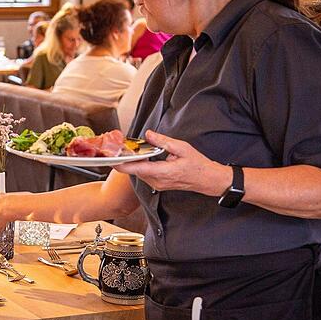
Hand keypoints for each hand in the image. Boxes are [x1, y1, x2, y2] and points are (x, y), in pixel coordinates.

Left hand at [113, 130, 229, 195]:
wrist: (208, 180)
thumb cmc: (198, 165)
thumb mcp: (182, 148)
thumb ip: (163, 141)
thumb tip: (148, 135)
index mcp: (163, 172)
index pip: (137, 169)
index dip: (122, 164)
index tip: (112, 158)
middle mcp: (158, 181)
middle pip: (135, 170)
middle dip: (127, 160)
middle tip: (121, 147)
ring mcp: (158, 184)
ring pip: (139, 173)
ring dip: (134, 163)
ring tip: (131, 151)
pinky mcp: (159, 185)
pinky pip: (145, 175)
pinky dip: (141, 166)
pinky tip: (143, 158)